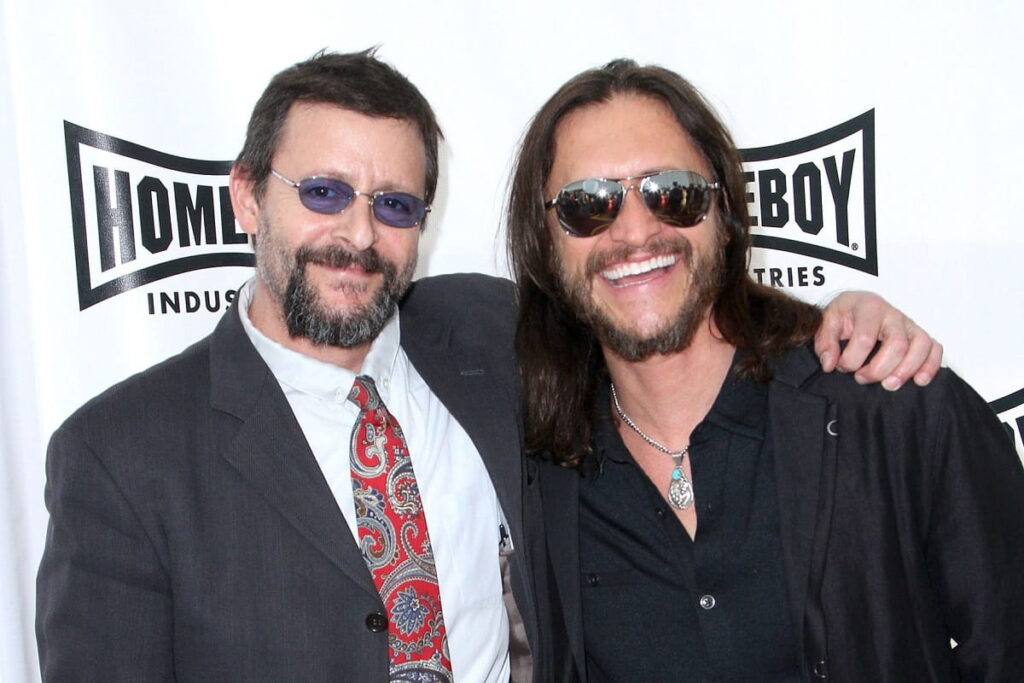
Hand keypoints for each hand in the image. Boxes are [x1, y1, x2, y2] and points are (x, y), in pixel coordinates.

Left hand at [815, 291, 941, 390]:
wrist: (856, 306)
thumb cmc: (844, 315)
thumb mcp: (826, 323)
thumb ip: (824, 343)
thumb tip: (829, 364)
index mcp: (868, 306)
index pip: (865, 337)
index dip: (852, 359)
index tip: (842, 366)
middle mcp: (893, 314)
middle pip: (897, 344)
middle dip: (879, 369)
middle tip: (861, 378)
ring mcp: (909, 324)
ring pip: (921, 346)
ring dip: (905, 371)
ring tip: (888, 384)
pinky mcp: (919, 335)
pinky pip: (935, 348)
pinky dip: (930, 366)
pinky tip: (918, 381)